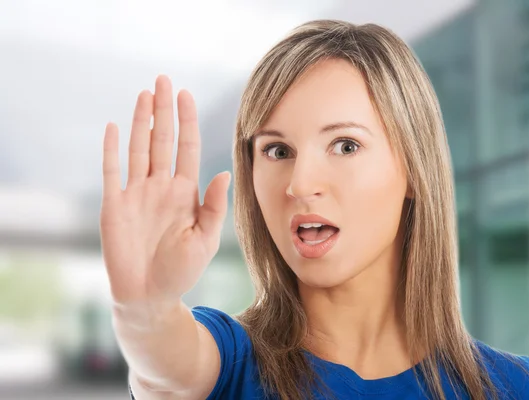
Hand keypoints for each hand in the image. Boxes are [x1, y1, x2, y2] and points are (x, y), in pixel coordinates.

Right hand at [100, 75, 229, 305]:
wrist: (150, 296)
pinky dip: (112, 150)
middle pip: (162, 140)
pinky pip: (112, 172)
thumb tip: (224, 173)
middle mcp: (160, 187)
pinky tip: (115, 127)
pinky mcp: (114, 206)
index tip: (187, 95)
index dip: (187, 122)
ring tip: (145, 94)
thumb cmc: (181, 271)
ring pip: (139, 149)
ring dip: (141, 121)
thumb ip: (214, 207)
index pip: (187, 148)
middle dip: (164, 110)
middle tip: (165, 79)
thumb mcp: (204, 240)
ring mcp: (136, 194)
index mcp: (185, 192)